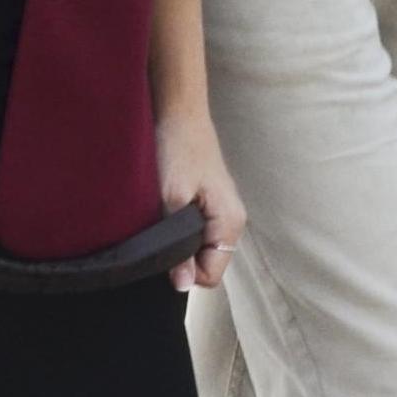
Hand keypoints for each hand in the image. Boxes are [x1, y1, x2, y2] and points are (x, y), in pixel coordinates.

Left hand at [154, 111, 244, 291]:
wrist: (179, 111)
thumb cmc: (177, 148)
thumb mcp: (172, 197)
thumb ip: (178, 245)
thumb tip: (183, 285)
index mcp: (230, 223)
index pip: (210, 275)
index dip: (184, 269)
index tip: (164, 246)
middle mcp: (233, 220)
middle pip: (207, 262)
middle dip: (183, 254)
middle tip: (163, 225)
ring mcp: (224, 210)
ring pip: (201, 245)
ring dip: (182, 238)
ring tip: (166, 211)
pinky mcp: (212, 200)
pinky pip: (199, 229)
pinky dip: (183, 225)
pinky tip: (170, 204)